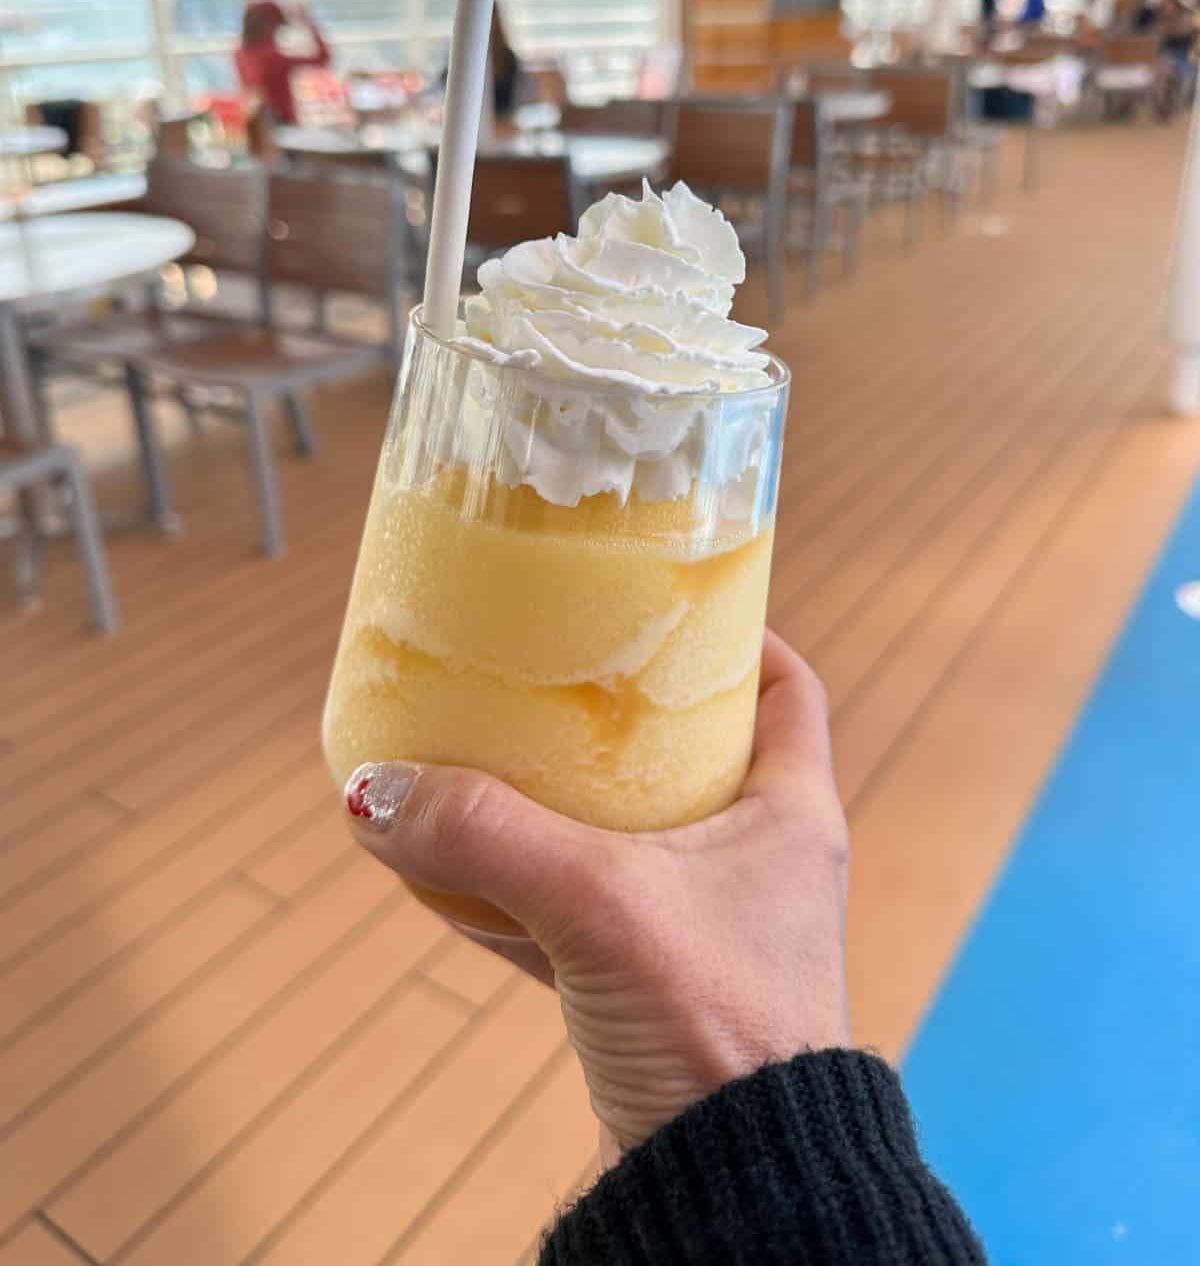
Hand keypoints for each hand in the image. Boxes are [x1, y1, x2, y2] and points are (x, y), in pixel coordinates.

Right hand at [344, 630, 850, 1151]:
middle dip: (625, 717)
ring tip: (491, 759)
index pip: (788, 690)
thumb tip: (377, 789)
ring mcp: (705, 931)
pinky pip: (581, 917)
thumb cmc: (717, 1029)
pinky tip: (456, 880)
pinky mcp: (653, 991)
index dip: (740, 636)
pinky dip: (525, 895)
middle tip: (554, 675)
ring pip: (630, 838)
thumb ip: (489, 838)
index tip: (673, 603)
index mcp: (788, 816)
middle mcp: (757, 864)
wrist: (735, 1190)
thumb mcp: (601, 905)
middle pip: (697, 754)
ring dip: (563, 806)